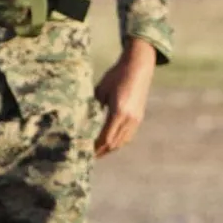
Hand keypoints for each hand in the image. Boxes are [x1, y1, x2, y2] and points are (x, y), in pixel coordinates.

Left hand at [93, 38, 156, 157]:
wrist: (138, 66)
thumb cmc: (116, 75)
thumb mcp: (100, 90)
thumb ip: (93, 107)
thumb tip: (84, 120)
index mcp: (118, 112)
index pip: (106, 138)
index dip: (96, 148)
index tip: (86, 151)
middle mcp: (129, 118)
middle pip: (115, 143)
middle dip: (102, 151)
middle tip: (90, 157)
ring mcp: (136, 118)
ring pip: (123, 141)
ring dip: (111, 148)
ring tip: (100, 152)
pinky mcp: (139, 116)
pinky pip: (129, 135)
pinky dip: (119, 141)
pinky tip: (111, 142)